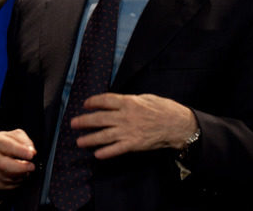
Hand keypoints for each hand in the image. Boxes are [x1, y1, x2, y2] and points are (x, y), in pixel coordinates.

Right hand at [0, 129, 36, 189]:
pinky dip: (15, 183)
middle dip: (21, 168)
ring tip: (26, 171)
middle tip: (32, 166)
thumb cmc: (6, 143)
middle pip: (4, 165)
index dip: (21, 152)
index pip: (7, 146)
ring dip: (20, 176)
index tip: (31, 155)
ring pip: (5, 178)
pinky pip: (5, 186)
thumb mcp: (15, 135)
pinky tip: (19, 177)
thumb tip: (32, 152)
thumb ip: (25, 141)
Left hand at [72, 92, 198, 158]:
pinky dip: (106, 152)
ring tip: (79, 141)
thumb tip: (116, 102)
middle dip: (84, 121)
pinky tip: (97, 154)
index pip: (104, 100)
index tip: (85, 104)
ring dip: (90, 139)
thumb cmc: (164, 108)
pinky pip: (117, 149)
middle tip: (73, 123)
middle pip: (99, 118)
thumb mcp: (145, 98)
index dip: (92, 102)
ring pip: (104, 135)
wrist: (178, 125)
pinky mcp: (134, 144)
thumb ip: (129, 101)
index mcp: (128, 102)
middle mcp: (125, 116)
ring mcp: (128, 131)